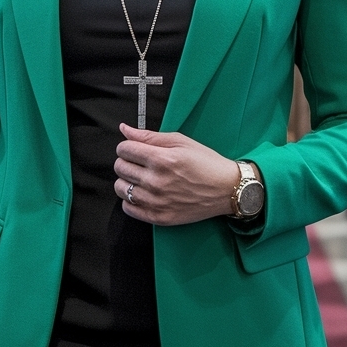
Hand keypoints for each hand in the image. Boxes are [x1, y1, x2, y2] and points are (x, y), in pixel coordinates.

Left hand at [114, 123, 244, 224]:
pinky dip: (131, 200)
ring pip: (120, 188)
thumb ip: (149, 136)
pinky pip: (128, 208)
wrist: (227, 190)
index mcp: (162, 159)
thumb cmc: (206, 163)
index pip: (124, 150)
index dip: (127, 146)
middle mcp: (156, 181)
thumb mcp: (181, 142)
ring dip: (126, 180)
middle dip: (126, 161)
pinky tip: (143, 193)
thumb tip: (125, 129)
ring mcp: (156, 202)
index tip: (134, 148)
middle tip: (140, 162)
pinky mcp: (159, 217)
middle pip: (120, 168)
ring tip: (141, 177)